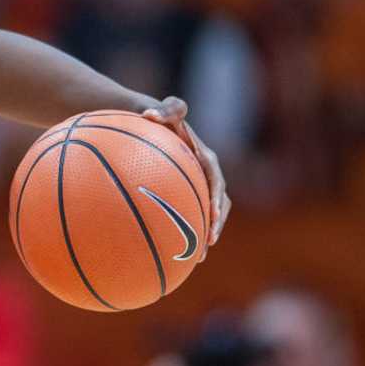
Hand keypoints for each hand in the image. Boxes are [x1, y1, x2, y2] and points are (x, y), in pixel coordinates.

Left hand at [142, 96, 230, 253]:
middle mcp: (204, 173)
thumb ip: (164, 109)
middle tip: (209, 240)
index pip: (215, 178)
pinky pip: (188, 213)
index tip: (214, 212)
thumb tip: (149, 113)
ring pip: (206, 212)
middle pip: (216, 201)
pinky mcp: (184, 194)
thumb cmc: (154, 116)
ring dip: (205, 232)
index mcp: (203, 157)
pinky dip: (184, 230)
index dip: (217, 196)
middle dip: (215, 222)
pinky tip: (169, 251)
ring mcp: (195, 185)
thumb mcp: (162, 108)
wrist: (147, 124)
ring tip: (199, 257)